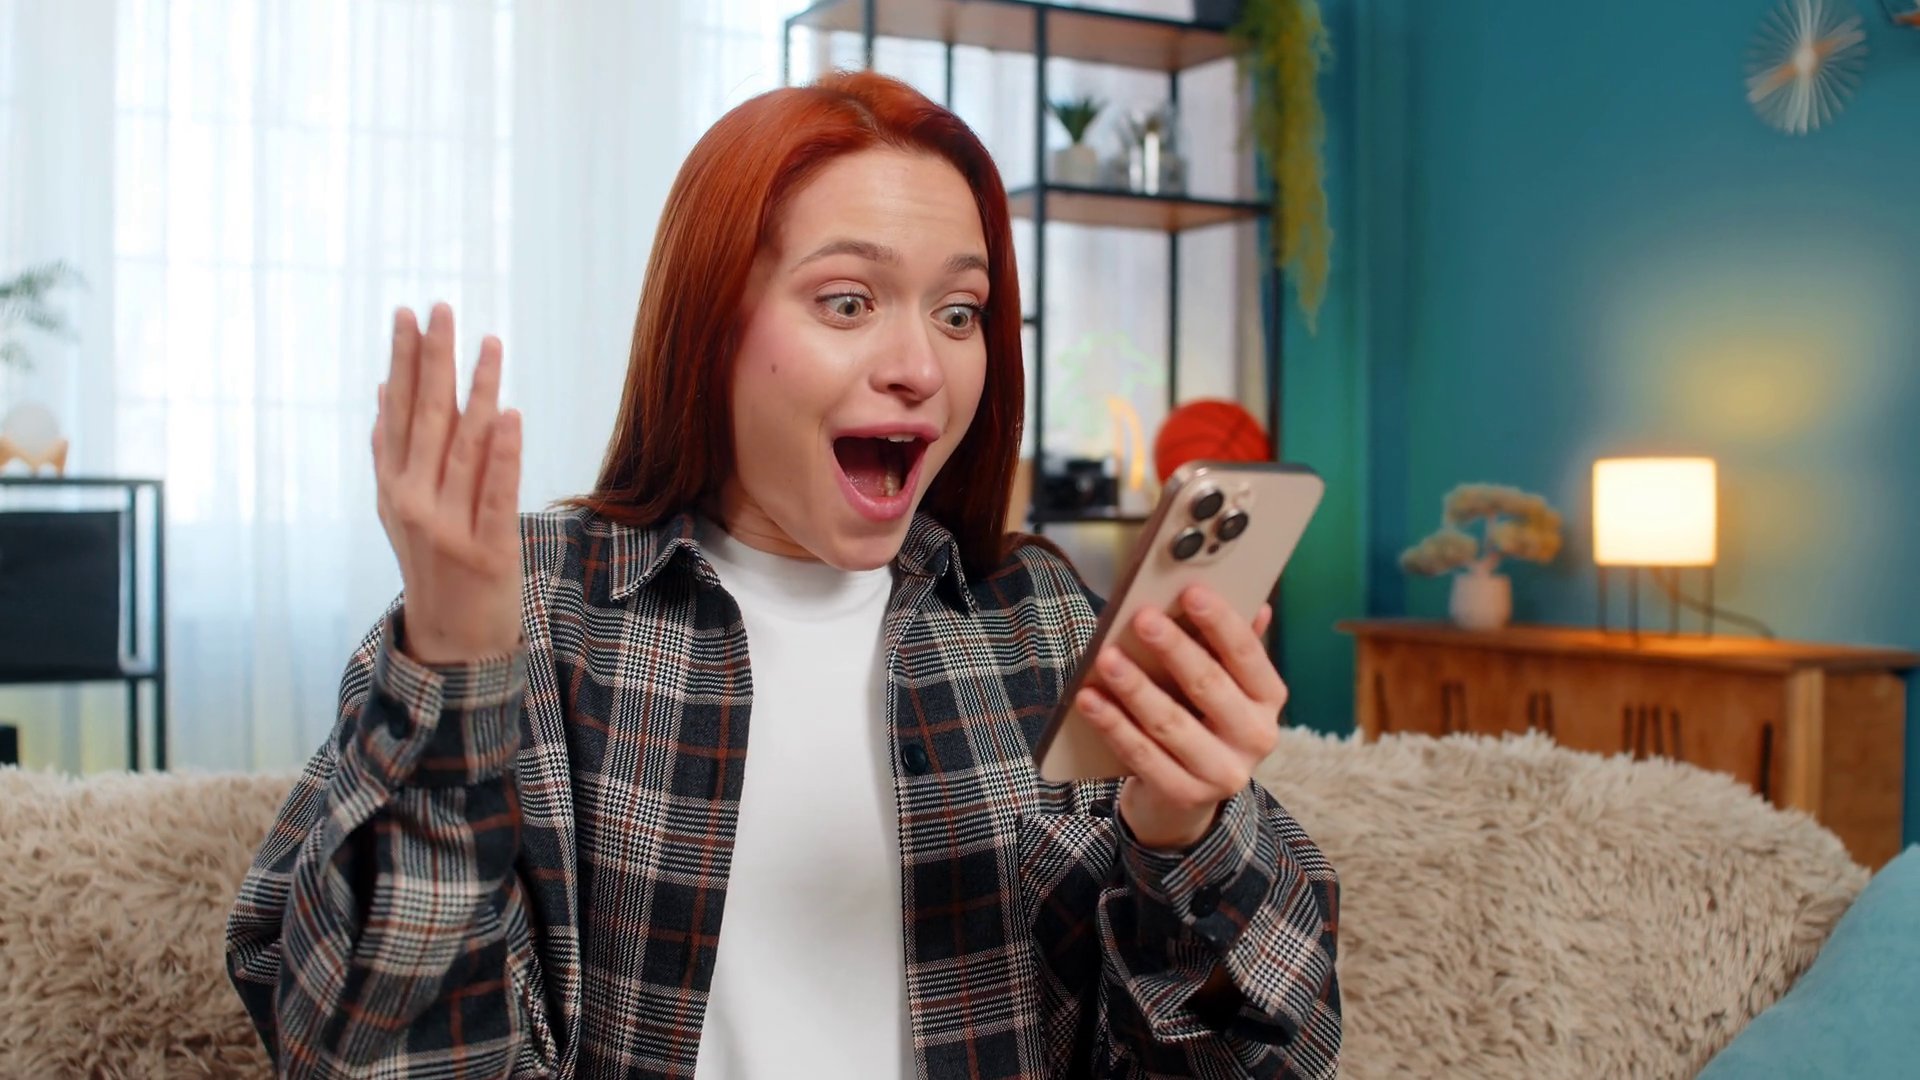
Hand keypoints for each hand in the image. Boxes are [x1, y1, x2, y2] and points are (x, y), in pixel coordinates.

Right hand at [372, 304, 523, 664]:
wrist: (451, 644)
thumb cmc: (433, 567)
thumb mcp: (400, 511)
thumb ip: (392, 455)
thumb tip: (380, 394)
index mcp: (393, 488)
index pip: (397, 412)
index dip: (402, 363)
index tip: (408, 315)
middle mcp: (413, 503)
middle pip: (427, 419)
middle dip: (434, 360)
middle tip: (442, 309)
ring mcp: (448, 527)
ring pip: (465, 447)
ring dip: (478, 391)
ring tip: (490, 344)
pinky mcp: (488, 550)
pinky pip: (495, 494)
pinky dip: (502, 454)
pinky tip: (510, 414)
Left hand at [1074, 585, 1286, 850]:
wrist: (1185, 797)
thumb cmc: (1201, 720)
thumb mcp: (1222, 685)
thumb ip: (1227, 646)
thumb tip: (1251, 600)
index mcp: (1269, 698)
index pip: (1247, 653)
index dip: (1220, 621)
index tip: (1191, 591)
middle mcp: (1256, 737)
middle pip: (1209, 685)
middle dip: (1173, 648)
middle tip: (1142, 618)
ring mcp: (1223, 772)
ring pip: (1171, 723)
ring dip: (1135, 687)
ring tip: (1106, 658)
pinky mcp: (1185, 796)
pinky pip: (1142, 755)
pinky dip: (1113, 725)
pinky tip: (1089, 700)